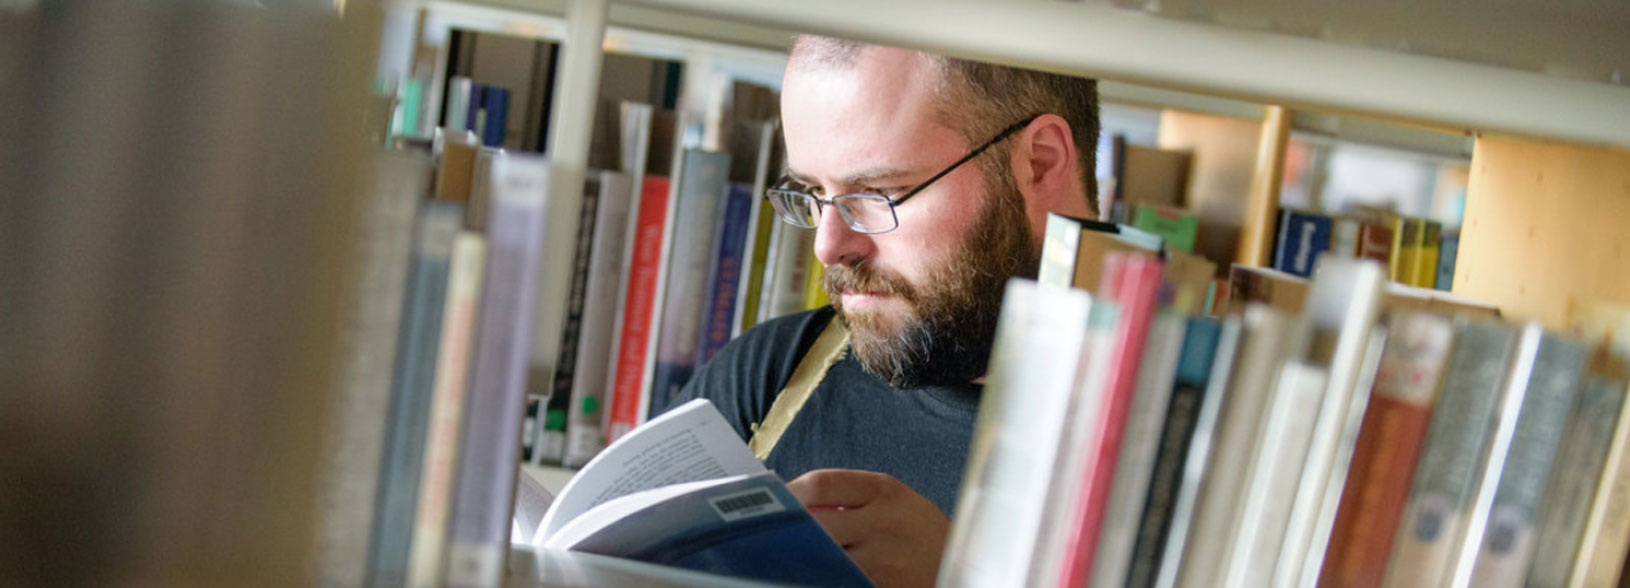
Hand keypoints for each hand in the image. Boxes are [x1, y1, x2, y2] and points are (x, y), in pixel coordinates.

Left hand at [786, 469, 949, 587]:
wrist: (963, 566)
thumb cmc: (920, 532)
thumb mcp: (895, 502)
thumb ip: (851, 499)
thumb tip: (792, 503)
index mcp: (884, 490)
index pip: (822, 484)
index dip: (789, 493)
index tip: (772, 501)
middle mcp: (884, 521)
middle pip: (816, 523)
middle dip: (787, 529)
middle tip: (764, 534)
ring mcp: (884, 558)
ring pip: (823, 558)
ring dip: (800, 558)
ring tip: (782, 557)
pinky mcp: (882, 585)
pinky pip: (838, 581)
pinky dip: (821, 576)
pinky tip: (812, 573)